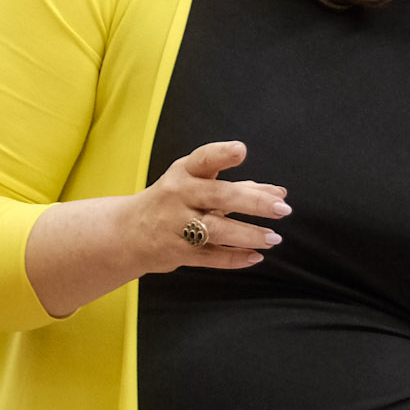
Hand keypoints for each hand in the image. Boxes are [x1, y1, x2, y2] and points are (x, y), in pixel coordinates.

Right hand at [24, 139, 293, 318]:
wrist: (127, 233)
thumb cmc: (174, 202)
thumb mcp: (198, 186)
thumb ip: (240, 188)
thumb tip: (280, 193)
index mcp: (184, 173)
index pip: (203, 159)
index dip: (221, 155)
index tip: (241, 150)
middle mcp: (178, 195)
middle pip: (218, 196)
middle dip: (253, 202)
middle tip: (282, 209)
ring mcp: (175, 225)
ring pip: (216, 230)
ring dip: (248, 234)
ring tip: (274, 238)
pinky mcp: (176, 252)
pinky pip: (210, 257)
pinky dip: (234, 258)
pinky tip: (256, 257)